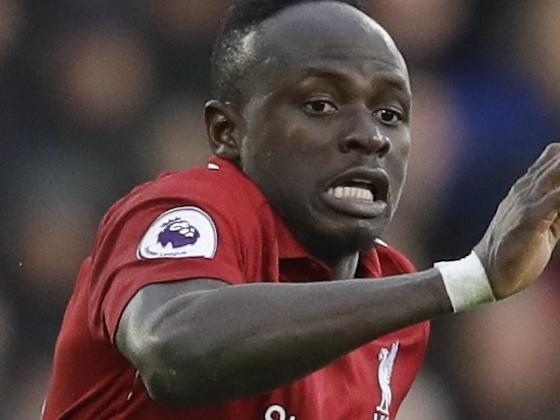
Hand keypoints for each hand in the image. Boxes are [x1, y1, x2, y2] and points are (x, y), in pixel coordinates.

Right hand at [474, 143, 559, 298]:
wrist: (488, 273)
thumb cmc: (515, 253)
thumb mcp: (543, 225)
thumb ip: (558, 211)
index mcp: (525, 189)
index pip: (552, 156)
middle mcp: (524, 190)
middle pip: (557, 158)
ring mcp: (525, 202)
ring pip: (557, 171)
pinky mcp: (530, 219)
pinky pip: (558, 197)